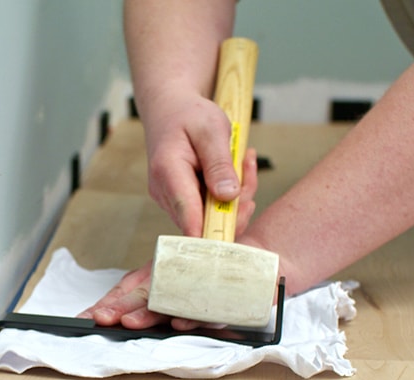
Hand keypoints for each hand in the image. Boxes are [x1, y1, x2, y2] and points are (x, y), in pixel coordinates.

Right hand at [144, 92, 258, 236]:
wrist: (170, 112)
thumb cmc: (189, 115)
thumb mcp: (211, 128)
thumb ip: (219, 163)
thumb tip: (228, 196)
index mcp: (168, 173)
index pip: (188, 216)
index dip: (212, 233)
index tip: (237, 229)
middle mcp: (165, 194)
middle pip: (205, 222)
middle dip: (236, 204)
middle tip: (248, 168)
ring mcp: (172, 201)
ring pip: (212, 218)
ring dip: (236, 197)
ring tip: (243, 161)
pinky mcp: (182, 203)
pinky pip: (211, 210)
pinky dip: (230, 195)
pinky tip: (236, 170)